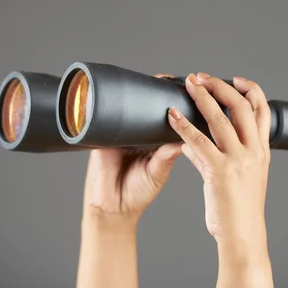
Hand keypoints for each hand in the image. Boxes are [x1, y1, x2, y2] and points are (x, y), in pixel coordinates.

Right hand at [82, 74, 183, 228]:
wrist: (112, 209)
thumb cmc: (136, 193)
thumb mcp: (157, 172)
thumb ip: (166, 156)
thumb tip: (183, 140)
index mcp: (153, 142)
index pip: (165, 118)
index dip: (174, 105)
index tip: (185, 92)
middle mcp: (137, 134)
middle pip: (146, 108)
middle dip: (156, 93)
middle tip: (169, 79)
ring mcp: (119, 133)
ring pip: (128, 108)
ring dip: (137, 95)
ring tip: (151, 82)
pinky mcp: (102, 137)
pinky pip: (105, 118)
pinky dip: (111, 107)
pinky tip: (120, 99)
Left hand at [167, 72, 271, 244]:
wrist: (243, 237)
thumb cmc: (238, 211)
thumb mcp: (235, 179)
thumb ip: (213, 157)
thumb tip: (189, 144)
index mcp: (261, 152)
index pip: (263, 111)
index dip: (251, 90)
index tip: (236, 79)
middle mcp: (254, 152)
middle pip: (242, 106)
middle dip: (221, 86)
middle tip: (201, 77)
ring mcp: (239, 160)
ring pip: (221, 118)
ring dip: (202, 97)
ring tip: (188, 84)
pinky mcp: (221, 171)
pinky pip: (199, 142)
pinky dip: (183, 126)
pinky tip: (171, 117)